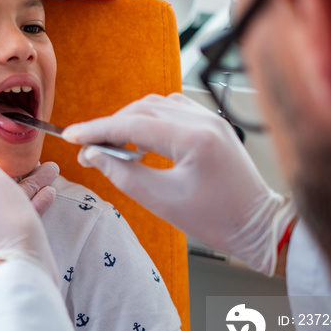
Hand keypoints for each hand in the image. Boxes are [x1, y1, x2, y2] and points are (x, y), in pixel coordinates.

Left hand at [0, 139, 59, 281]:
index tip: (14, 151)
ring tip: (53, 172)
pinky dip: (33, 204)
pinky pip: (19, 217)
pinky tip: (49, 194)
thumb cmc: (4, 222)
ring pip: (11, 200)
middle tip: (42, 161)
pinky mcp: (7, 243)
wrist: (20, 270)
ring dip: (32, 184)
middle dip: (20, 172)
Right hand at [62, 94, 294, 275]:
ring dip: (130, 120)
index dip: (97, 130)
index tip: (72, 136)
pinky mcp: (212, 124)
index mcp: (194, 138)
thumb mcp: (162, 201)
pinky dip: (150, 119)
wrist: (258, 225)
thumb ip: (123, 174)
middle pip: (143, 109)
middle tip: (89, 147)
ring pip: (157, 105)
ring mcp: (210, 119)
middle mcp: (204, 120)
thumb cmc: (216, 220)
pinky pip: (173, 110)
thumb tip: (93, 155)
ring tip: (112, 144)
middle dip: (111, 125)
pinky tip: (139, 138)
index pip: (133, 124)